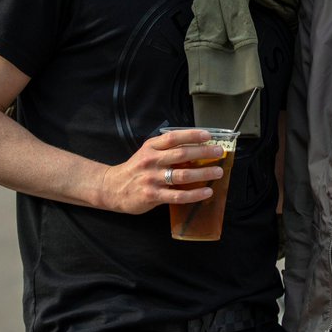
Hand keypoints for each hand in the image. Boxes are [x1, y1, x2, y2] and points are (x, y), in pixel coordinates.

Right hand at [98, 127, 224, 214]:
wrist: (112, 188)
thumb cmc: (136, 169)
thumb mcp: (147, 153)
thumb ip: (166, 149)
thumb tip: (195, 147)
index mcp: (151, 147)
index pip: (174, 137)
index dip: (192, 135)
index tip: (208, 135)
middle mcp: (151, 161)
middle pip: (182, 154)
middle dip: (203, 152)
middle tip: (219, 152)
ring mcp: (152, 179)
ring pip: (182, 175)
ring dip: (203, 173)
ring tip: (218, 172)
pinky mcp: (153, 196)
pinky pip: (178, 196)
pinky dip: (194, 194)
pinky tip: (206, 192)